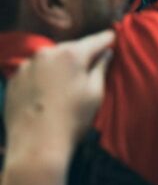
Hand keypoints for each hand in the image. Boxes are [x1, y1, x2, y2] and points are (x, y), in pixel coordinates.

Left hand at [5, 31, 113, 154]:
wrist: (36, 146)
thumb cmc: (73, 119)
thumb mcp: (95, 92)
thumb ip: (102, 67)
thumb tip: (107, 52)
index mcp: (71, 54)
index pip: (97, 39)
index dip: (109, 39)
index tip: (115, 38)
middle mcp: (46, 53)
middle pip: (71, 48)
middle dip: (82, 55)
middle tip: (91, 67)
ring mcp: (26, 66)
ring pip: (51, 59)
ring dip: (61, 66)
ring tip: (66, 85)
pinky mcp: (14, 80)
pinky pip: (34, 72)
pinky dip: (43, 77)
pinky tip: (48, 94)